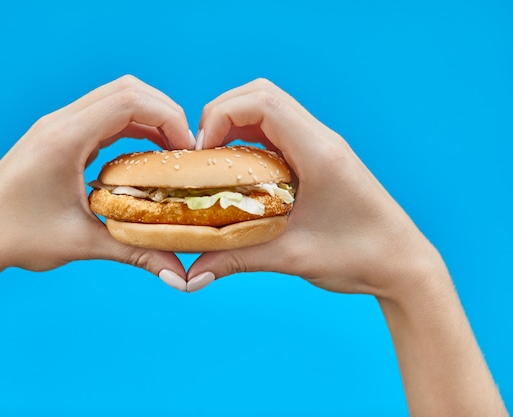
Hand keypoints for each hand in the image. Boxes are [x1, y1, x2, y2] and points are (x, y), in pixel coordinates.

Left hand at [0, 75, 191, 283]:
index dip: (168, 118)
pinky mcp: (55, 136)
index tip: (186, 150)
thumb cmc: (17, 239)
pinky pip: (101, 116)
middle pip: (126, 90)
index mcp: (64, 138)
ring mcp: (55, 126)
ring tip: (169, 151)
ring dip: (147, 118)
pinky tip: (140, 156)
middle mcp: (59, 122)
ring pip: (114, 98)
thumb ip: (136, 253)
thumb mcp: (82, 244)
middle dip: (164, 113)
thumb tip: (178, 275)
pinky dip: (128, 127)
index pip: (129, 101)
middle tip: (183, 149)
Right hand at [187, 79, 444, 298]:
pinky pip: (278, 130)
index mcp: (319, 153)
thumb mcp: (291, 258)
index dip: (221, 116)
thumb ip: (236, 260)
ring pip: (269, 107)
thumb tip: (191, 275)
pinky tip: (239, 172)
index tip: (203, 152)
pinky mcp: (320, 157)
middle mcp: (322, 139)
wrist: (401, 264)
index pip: (263, 103)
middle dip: (221, 113)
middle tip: (203, 154)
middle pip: (262, 93)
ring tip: (215, 161)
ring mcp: (322, 144)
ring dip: (235, 124)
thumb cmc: (358, 258)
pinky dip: (250, 138)